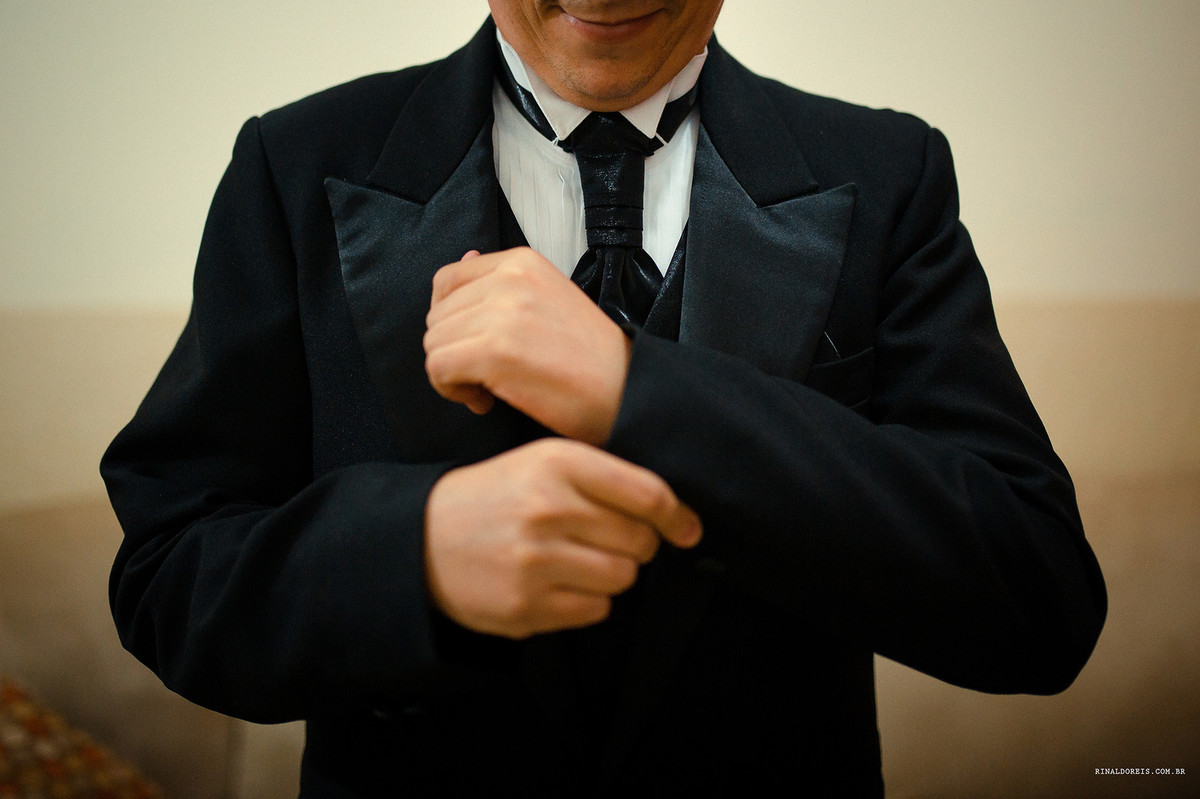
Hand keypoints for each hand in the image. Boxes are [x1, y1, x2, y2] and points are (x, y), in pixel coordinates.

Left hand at [424, 247, 632, 444]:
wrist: (625, 390)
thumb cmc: (590, 358)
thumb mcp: (548, 299)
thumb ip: (501, 282)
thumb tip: (463, 257)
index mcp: (521, 262)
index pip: (447, 281)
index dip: (450, 320)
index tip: (473, 345)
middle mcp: (509, 279)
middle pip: (437, 317)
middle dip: (453, 351)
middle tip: (487, 376)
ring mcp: (502, 312)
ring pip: (434, 344)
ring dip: (453, 375)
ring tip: (489, 390)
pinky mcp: (495, 350)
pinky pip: (438, 369)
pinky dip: (454, 391)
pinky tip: (486, 401)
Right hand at [424, 438, 701, 638]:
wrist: (422, 538)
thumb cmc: (498, 497)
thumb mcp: (544, 463)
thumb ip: (608, 480)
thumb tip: (681, 521)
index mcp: (556, 463)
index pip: (647, 494)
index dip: (676, 516)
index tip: (686, 529)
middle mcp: (547, 508)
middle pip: (639, 540)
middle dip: (635, 544)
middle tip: (604, 540)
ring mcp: (535, 560)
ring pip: (623, 578)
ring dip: (612, 574)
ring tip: (576, 561)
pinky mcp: (525, 606)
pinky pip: (595, 610)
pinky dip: (587, 601)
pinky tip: (557, 583)